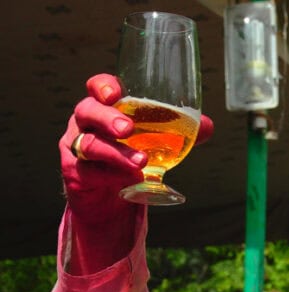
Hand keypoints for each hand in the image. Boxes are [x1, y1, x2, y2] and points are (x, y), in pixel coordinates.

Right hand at [59, 74, 213, 271]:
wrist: (110, 203)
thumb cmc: (131, 162)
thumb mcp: (154, 146)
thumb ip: (180, 133)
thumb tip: (207, 125)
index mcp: (104, 109)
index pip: (95, 88)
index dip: (102, 85)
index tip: (115, 93)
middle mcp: (85, 125)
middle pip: (87, 111)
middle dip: (107, 118)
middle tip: (128, 128)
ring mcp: (76, 150)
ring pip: (89, 145)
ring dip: (117, 153)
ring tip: (142, 161)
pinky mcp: (77, 176)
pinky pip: (90, 173)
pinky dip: (114, 175)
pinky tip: (134, 179)